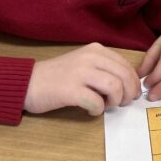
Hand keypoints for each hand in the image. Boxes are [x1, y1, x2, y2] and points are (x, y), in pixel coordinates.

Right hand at [24, 42, 141, 116]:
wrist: (27, 83)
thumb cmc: (57, 76)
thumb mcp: (83, 63)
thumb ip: (103, 68)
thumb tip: (129, 84)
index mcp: (95, 50)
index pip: (126, 65)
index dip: (134, 82)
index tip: (132, 94)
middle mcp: (90, 57)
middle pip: (124, 76)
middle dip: (129, 93)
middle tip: (123, 104)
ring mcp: (80, 73)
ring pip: (114, 87)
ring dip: (115, 101)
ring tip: (106, 106)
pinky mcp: (70, 90)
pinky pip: (96, 102)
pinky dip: (98, 110)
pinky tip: (90, 111)